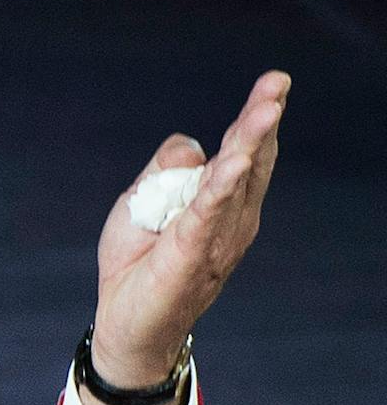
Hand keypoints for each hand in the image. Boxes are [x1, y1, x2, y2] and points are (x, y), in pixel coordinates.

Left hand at [91, 70, 288, 385]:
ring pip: (236, 180)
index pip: (243, 151)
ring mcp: (218, 237)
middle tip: (279, 81)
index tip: (275, 82)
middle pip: (250, 158)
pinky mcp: (194, 254)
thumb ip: (167, 168)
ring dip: (250, 142)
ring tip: (266, 107)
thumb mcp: (143, 201)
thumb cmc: (137, 264)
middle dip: (263, 119)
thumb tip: (193, 145)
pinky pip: (209, 213)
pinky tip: (237, 159)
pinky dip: (223, 184)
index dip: (257, 117)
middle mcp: (232, 218)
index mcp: (223, 203)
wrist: (125, 323)